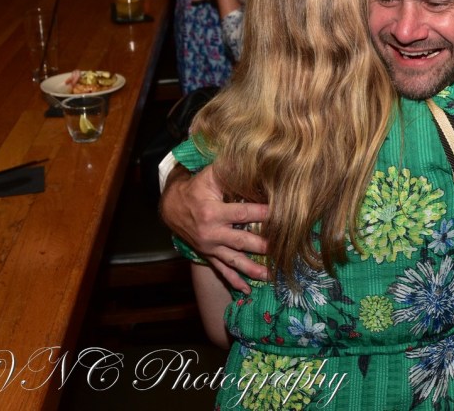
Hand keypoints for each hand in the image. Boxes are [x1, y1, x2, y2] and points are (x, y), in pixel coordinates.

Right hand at [160, 164, 271, 290]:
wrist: (171, 206)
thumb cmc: (195, 188)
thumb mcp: (210, 176)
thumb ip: (230, 171)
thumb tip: (253, 163)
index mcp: (212, 212)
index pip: (244, 214)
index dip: (264, 214)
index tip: (282, 216)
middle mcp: (211, 233)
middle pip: (242, 242)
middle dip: (262, 247)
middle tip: (282, 251)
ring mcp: (209, 247)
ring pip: (234, 261)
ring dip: (252, 270)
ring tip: (270, 276)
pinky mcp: (208, 255)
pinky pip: (221, 270)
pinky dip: (233, 281)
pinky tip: (246, 290)